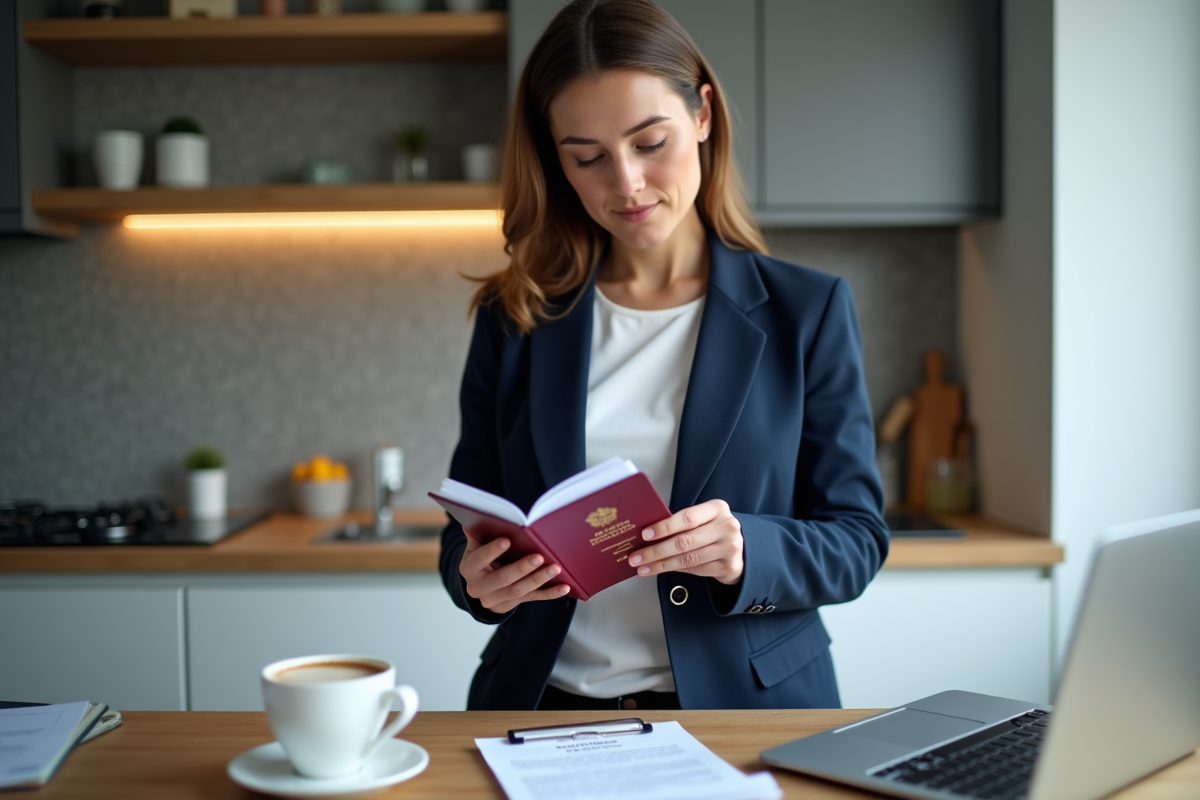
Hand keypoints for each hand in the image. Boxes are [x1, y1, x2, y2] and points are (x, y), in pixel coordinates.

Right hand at [459, 530, 571, 613]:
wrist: (479, 587)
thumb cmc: (480, 560)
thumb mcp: (474, 547)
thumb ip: (478, 533)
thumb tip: (479, 514)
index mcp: (469, 569)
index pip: (480, 559)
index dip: (492, 551)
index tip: (507, 540)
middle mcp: (479, 587)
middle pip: (502, 578)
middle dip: (522, 568)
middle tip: (539, 556)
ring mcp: (495, 599)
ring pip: (519, 590)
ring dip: (539, 579)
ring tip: (555, 568)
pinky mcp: (511, 605)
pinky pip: (533, 599)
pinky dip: (550, 593)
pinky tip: (564, 587)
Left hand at [628, 499, 744, 584]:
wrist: (743, 547)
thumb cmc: (713, 529)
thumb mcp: (704, 518)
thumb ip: (683, 522)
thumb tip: (649, 533)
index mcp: (717, 509)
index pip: (687, 518)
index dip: (664, 527)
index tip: (645, 535)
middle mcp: (726, 527)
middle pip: (685, 542)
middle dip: (656, 551)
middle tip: (637, 557)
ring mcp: (730, 548)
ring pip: (687, 559)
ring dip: (661, 565)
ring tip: (643, 567)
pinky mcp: (728, 567)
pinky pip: (695, 570)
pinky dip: (675, 569)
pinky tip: (662, 569)